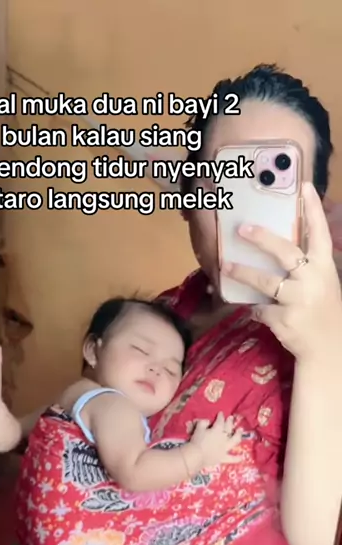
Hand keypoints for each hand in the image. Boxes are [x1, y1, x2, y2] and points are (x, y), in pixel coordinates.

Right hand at [190, 413, 243, 466]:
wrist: (197, 456)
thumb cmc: (196, 441)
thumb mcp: (198, 428)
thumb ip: (203, 423)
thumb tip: (207, 421)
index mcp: (217, 429)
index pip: (220, 421)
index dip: (221, 416)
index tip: (221, 413)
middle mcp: (224, 438)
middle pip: (228, 428)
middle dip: (230, 422)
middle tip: (231, 418)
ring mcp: (225, 448)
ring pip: (235, 440)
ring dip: (238, 435)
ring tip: (240, 430)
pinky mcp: (223, 457)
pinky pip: (232, 458)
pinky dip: (237, 458)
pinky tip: (242, 457)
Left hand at [221, 182, 341, 361]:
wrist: (328, 347)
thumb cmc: (322, 309)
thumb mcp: (322, 282)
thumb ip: (305, 265)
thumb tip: (277, 244)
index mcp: (324, 267)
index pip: (320, 233)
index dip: (313, 210)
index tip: (305, 187)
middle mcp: (313, 280)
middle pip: (285, 252)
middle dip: (262, 239)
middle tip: (242, 228)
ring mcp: (298, 300)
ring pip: (264, 282)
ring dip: (242, 273)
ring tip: (226, 265)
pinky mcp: (284, 320)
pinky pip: (260, 308)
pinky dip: (255, 308)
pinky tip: (256, 309)